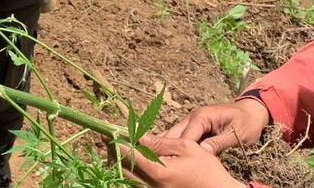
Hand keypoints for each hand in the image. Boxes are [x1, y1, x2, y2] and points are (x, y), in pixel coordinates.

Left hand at [122, 135, 245, 187]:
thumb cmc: (207, 170)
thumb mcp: (186, 148)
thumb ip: (159, 142)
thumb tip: (138, 135)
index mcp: (158, 172)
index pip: (127, 154)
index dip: (115, 141)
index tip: (106, 131)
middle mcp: (150, 187)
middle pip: (120, 168)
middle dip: (114, 152)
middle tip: (112, 139)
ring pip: (124, 178)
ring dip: (120, 162)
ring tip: (120, 148)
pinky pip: (134, 185)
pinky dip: (129, 173)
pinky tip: (132, 162)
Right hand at [162, 99, 272, 155]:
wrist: (252, 111)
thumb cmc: (247, 122)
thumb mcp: (236, 134)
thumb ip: (218, 142)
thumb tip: (202, 153)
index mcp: (202, 117)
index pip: (185, 137)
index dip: (177, 151)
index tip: (171, 164)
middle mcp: (193, 117)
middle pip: (173, 135)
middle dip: (166, 149)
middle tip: (160, 165)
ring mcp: (192, 121)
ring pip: (174, 136)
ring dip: (167, 148)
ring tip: (160, 162)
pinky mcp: (194, 127)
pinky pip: (181, 137)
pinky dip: (174, 146)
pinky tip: (168, 157)